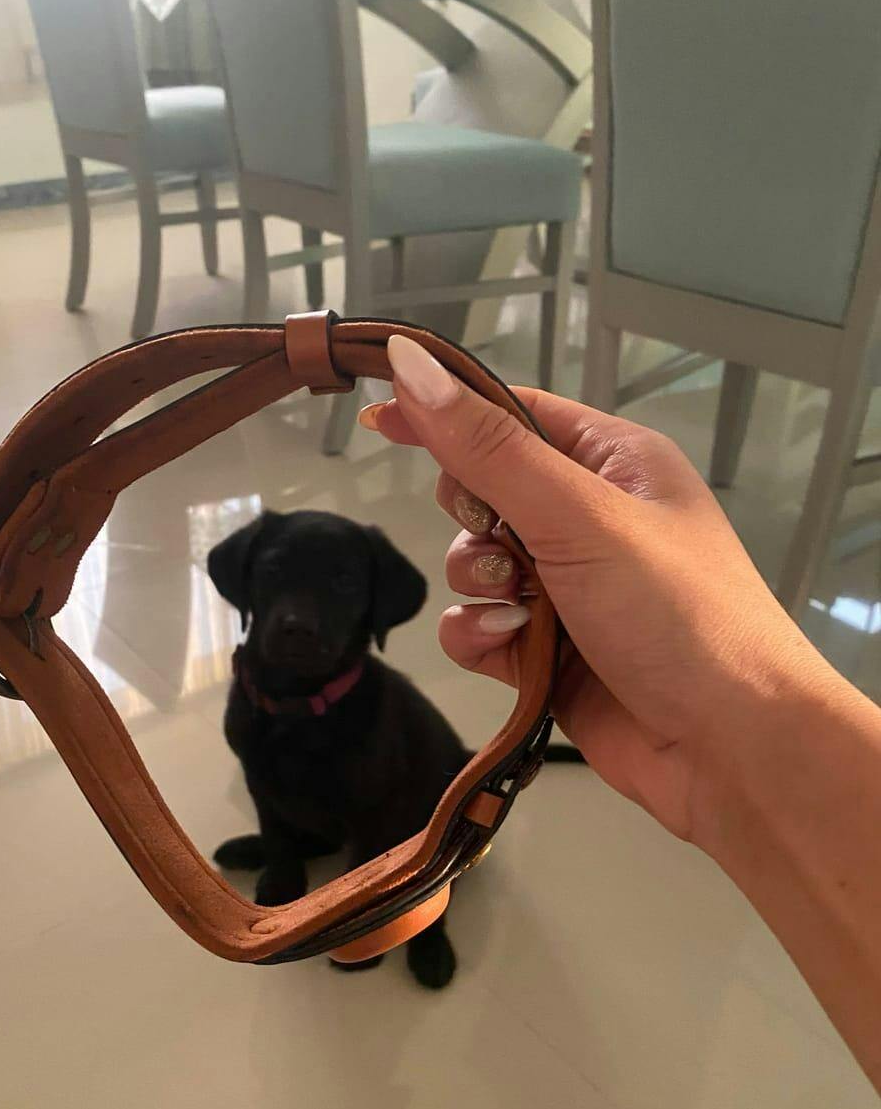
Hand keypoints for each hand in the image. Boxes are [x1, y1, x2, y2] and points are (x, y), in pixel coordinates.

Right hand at [362, 335, 829, 850]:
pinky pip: (475, 626)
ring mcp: (565, 588)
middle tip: (503, 543)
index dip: (445, 411)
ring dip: (476, 584)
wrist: (729, 747)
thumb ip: (487, 448)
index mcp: (612, 461)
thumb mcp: (578, 515)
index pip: (510, 413)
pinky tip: (505, 647)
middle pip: (481, 489)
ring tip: (518, 610)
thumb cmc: (673, 611)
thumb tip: (409, 362)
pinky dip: (477, 634)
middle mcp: (587, 518)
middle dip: (472, 517)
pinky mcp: (544, 652)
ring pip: (470, 562)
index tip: (379, 419)